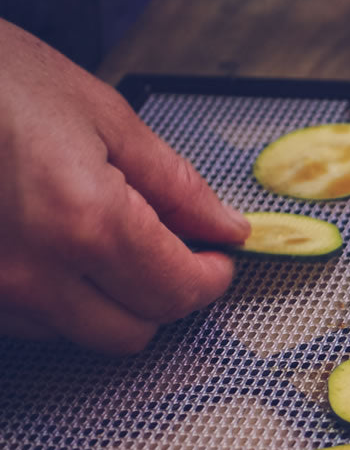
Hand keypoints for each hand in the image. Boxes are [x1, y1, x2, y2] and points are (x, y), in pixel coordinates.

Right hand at [0, 21, 250, 354]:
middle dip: (162, 294)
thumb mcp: (104, 116)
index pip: (177, 293)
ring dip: (105, 298)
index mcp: (84, 224)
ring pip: (77, 333)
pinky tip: (50, 243)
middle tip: (167, 248)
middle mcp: (33, 272)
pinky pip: (25, 321)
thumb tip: (223, 225)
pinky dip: (53, 295)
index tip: (216, 256)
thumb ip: (175, 184)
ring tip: (97, 234)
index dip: (209, 276)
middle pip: (131, 331)